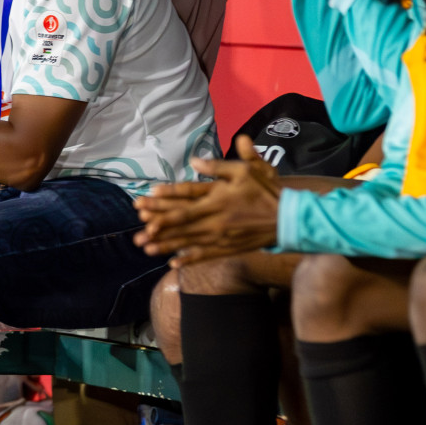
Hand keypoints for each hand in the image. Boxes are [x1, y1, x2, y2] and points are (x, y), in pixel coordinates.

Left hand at [134, 137, 281, 261]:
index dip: (162, 202)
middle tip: (137, 231)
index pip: (184, 201)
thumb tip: (194, 161)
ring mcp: (221, 237)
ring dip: (166, 245)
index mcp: (218, 199)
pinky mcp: (228, 248)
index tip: (143, 202)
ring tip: (145, 248)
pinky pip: (205, 255)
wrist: (287, 218)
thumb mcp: (245, 171)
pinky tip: (172, 263)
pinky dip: (189, 259)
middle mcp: (216, 220)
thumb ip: (218, 166)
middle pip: (181, 223)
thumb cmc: (265, 191)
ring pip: (188, 241)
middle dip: (157, 227)